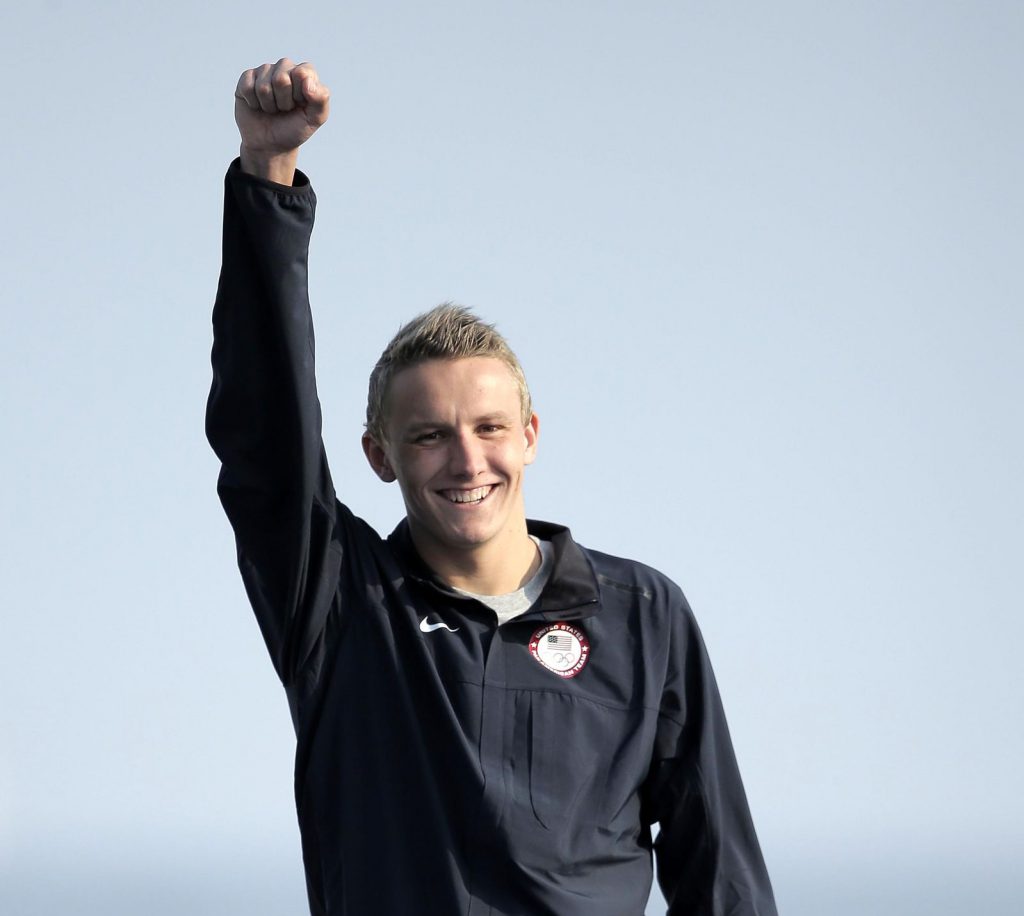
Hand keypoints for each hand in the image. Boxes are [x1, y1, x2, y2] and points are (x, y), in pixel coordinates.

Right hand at [234, 58, 329, 183]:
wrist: (271, 145)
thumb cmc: (295, 129)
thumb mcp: (315, 119)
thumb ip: (321, 99)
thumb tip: (307, 81)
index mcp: (305, 73)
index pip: (302, 73)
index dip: (299, 95)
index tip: (300, 105)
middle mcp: (285, 67)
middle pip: (281, 79)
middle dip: (283, 102)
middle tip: (284, 109)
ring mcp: (265, 71)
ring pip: (263, 86)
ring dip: (268, 105)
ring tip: (272, 109)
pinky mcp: (247, 78)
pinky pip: (247, 87)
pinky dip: (254, 103)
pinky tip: (258, 106)